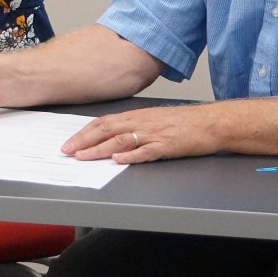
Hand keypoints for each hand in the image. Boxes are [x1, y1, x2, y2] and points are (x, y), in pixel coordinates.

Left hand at [62, 103, 219, 163]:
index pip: (103, 122)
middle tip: (67, 151)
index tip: (69, 143)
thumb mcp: (153, 120)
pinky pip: (147, 151)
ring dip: (100, 149)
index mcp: (136, 116)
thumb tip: (110, 138)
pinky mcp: (167, 146)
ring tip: (84, 157)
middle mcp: (142, 122)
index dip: (84, 132)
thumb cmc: (182, 123)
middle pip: (107, 130)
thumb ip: (133, 127)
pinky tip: (119, 160)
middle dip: (84, 141)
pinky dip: (131, 155)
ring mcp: (154, 134)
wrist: (209, 123)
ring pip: (122, 140)